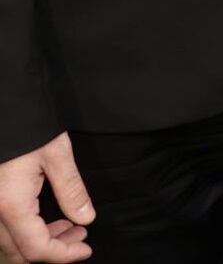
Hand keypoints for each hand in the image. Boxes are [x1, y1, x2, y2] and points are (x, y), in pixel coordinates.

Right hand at [0, 134, 93, 261]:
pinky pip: (4, 227)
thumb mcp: (56, 153)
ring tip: (70, 227)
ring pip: (11, 242)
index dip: (63, 256)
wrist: (5, 102)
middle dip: (53, 250)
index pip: (36, 249)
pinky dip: (26, 230)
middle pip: (21, 252)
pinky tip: (47, 218)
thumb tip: (86, 218)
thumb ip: (71, 189)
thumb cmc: (28, 125)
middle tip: (80, 237)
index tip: (85, 250)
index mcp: (11, 205)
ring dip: (39, 241)